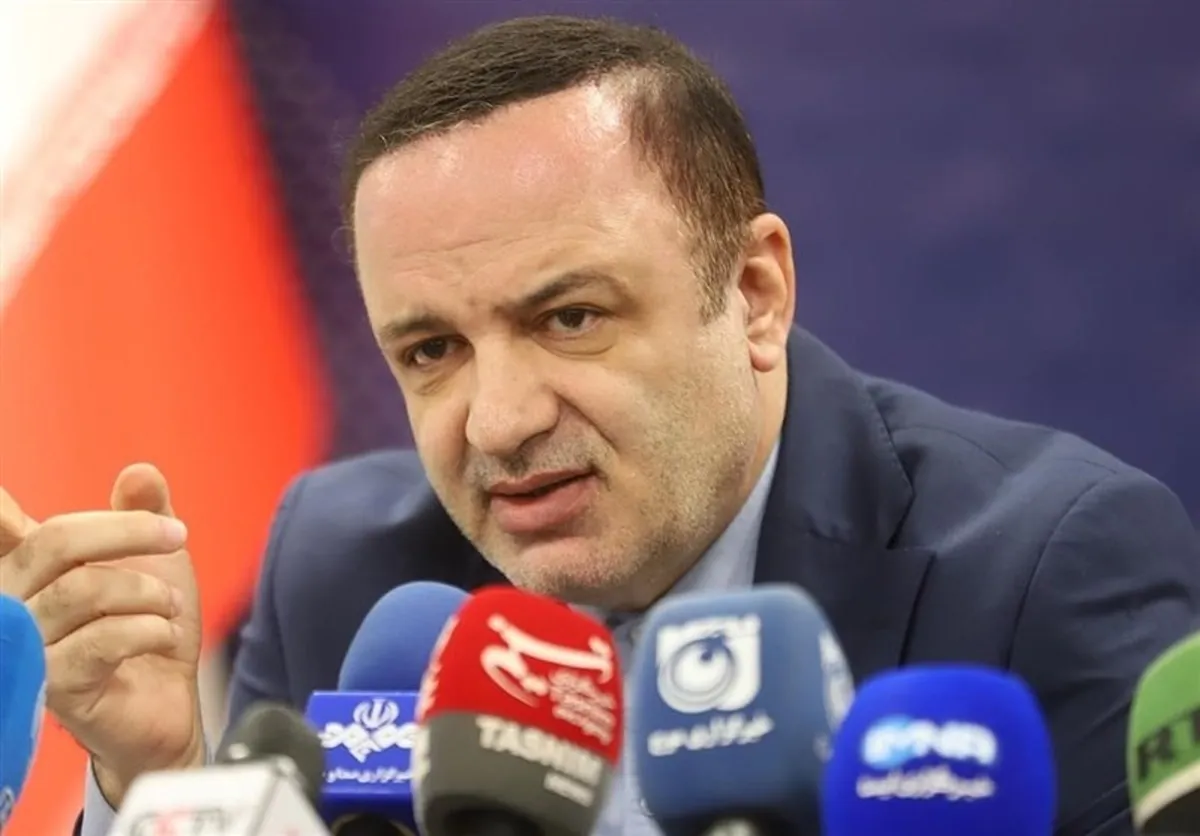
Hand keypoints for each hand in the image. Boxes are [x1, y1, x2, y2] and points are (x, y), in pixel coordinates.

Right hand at [0, 464, 204, 806]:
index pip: (2, 528)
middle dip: (127, 531)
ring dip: (146, 591)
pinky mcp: (53, 687)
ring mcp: (27, 648)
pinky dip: (148, 629)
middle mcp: (15, 603)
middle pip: (55, 542)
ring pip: (83, 592)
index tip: (3, 502)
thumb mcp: (156, 560)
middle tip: (177, 535)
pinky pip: (102, 640)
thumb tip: (139, 473)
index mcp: (30, 565)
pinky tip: (162, 635)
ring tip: (170, 604)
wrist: (166, 702)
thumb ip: (145, 513)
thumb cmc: (147, 627)